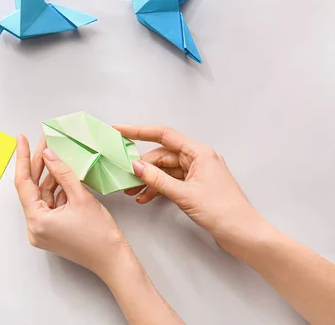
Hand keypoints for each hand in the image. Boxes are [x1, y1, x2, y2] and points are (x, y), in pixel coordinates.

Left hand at [14, 134, 136, 278]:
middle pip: (32, 189)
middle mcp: (34, 228)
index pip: (23, 183)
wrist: (113, 260)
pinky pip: (50, 205)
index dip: (24, 158)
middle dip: (39, 164)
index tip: (22, 139)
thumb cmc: (100, 235)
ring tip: (56, 153)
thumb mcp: (80, 197)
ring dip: (49, 176)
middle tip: (44, 141)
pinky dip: (56, 190)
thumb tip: (49, 154)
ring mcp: (42, 231)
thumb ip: (62, 172)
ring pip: (42, 196)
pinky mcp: (51, 231)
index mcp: (37, 221)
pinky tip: (63, 174)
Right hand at [113, 125, 266, 251]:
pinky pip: (171, 181)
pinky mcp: (195, 186)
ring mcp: (197, 172)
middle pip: (162, 155)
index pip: (164, 135)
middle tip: (125, 176)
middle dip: (142, 166)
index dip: (139, 131)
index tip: (120, 130)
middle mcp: (198, 158)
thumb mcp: (184, 194)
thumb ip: (158, 179)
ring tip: (132, 191)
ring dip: (148, 179)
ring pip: (165, 169)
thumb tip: (136, 166)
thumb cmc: (223, 211)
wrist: (243, 234)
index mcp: (199, 152)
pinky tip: (146, 197)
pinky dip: (158, 188)